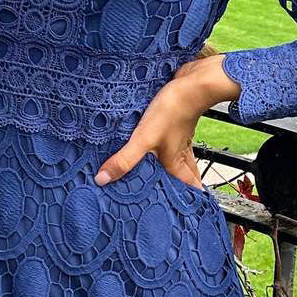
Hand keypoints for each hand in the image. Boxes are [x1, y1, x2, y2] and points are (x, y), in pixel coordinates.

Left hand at [93, 54, 240, 189]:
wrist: (193, 82)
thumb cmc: (173, 111)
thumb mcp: (144, 138)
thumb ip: (125, 160)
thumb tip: (103, 180)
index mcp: (175, 162)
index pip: (186, 188)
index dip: (188, 201)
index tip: (185, 213)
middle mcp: (179, 152)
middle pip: (185, 175)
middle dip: (180, 187)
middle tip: (171, 197)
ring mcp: (179, 136)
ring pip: (180, 158)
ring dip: (175, 167)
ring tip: (164, 174)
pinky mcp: (175, 121)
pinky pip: (173, 139)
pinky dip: (170, 145)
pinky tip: (160, 142)